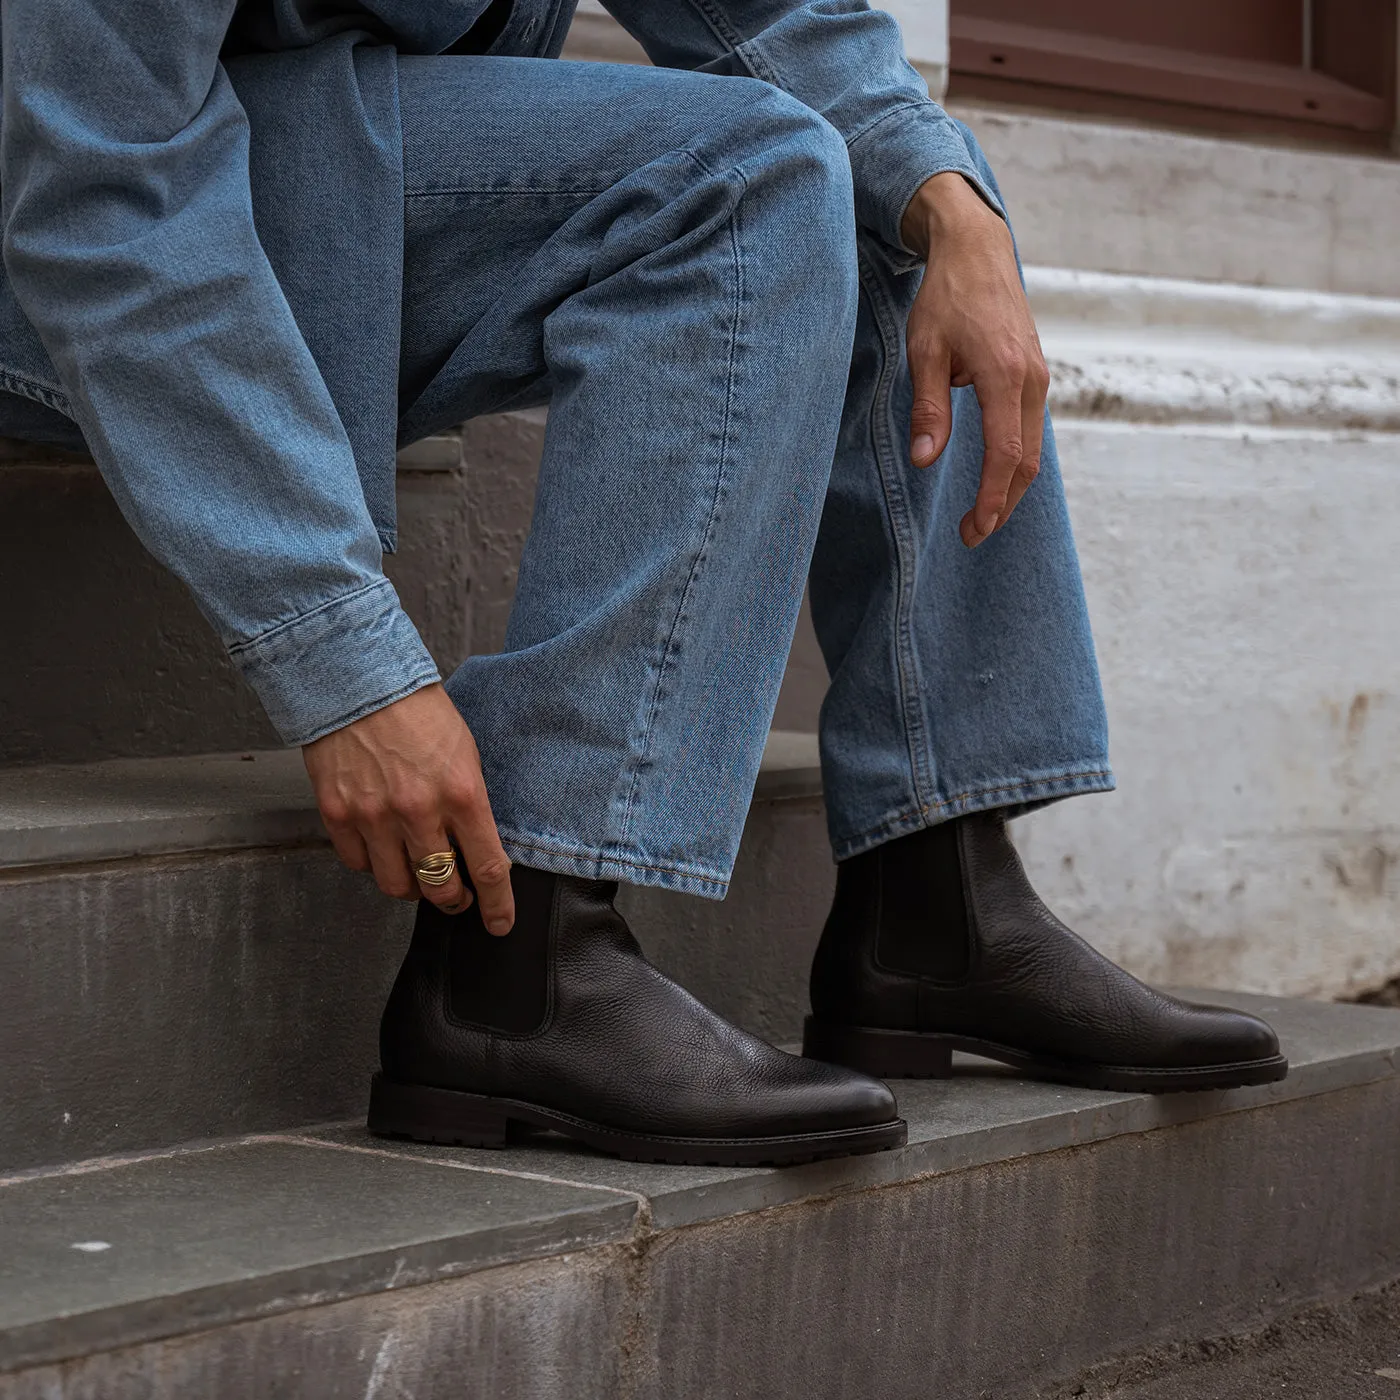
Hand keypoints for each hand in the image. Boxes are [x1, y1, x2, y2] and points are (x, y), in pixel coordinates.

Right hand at [303, 684, 514, 933]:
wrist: (360, 681)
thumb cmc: (419, 712)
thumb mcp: (465, 753)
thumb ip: (470, 802)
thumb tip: (476, 845)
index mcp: (461, 793)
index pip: (487, 868)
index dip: (496, 905)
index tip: (500, 923)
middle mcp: (419, 812)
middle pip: (440, 887)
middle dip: (453, 901)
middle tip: (456, 898)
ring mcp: (375, 816)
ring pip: (397, 885)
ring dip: (412, 888)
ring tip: (418, 875)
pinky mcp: (339, 814)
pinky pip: (359, 864)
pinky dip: (374, 864)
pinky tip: (382, 849)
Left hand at [901, 172, 1049, 547]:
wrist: (978, 251)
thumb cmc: (946, 297)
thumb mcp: (924, 350)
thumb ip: (928, 407)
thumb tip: (925, 459)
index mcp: (1003, 373)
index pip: (1004, 452)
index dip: (992, 497)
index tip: (976, 528)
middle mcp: (1031, 379)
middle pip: (1026, 460)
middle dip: (1002, 504)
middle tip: (972, 535)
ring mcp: (1038, 377)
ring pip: (1031, 448)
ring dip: (1008, 487)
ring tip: (979, 517)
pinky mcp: (1035, 376)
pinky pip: (1028, 429)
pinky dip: (1013, 461)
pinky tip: (993, 480)